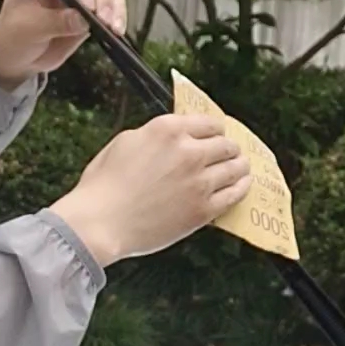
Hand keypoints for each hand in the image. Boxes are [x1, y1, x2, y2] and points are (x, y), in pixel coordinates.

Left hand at [0, 0, 126, 89]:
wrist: (20, 55)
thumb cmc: (15, 36)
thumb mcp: (30, 29)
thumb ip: (56, 22)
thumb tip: (84, 20)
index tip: (86, 6)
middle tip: (102, 19)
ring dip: (113, 4)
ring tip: (112, 27)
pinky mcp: (94, 3)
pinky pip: (114, 1)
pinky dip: (119, 14)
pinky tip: (117, 30)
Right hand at [50, 114, 252, 266]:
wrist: (100, 223)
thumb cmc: (104, 184)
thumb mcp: (125, 142)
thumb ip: (154, 135)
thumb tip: (173, 137)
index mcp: (168, 130)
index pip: (208, 122)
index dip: (215, 129)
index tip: (217, 134)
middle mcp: (189, 151)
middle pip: (225, 144)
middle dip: (229, 147)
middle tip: (231, 152)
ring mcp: (199, 181)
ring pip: (235, 168)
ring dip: (240, 166)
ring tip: (243, 167)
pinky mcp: (203, 209)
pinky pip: (233, 195)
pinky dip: (241, 188)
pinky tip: (244, 186)